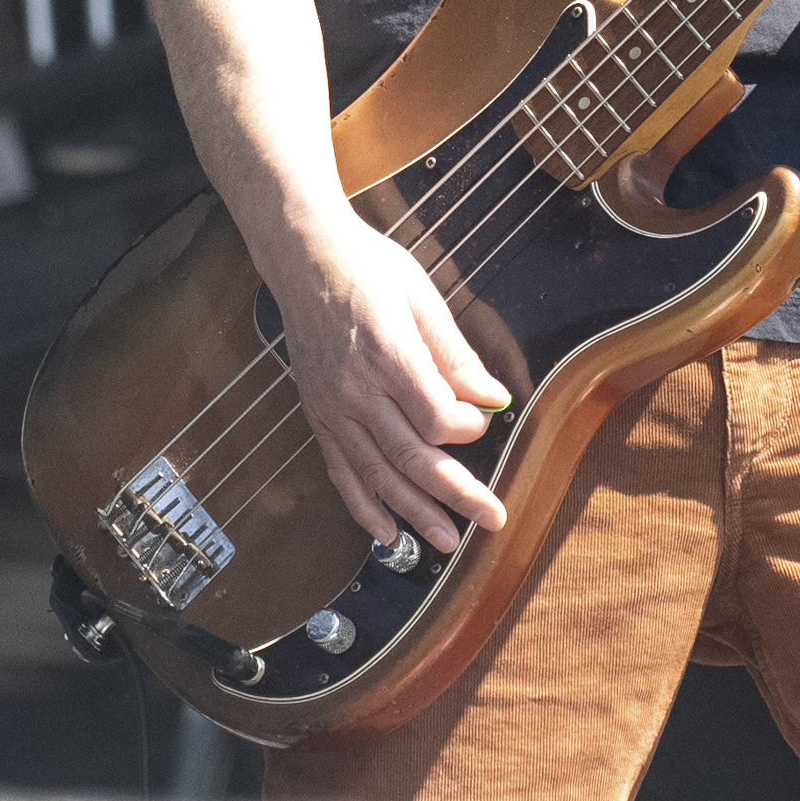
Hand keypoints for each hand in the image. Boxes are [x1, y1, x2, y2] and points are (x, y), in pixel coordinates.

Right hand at [256, 203, 511, 553]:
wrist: (305, 258)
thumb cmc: (369, 268)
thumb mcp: (422, 298)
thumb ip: (457, 355)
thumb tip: (494, 399)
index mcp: (389, 355)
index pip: (436, 419)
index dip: (467, 430)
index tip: (482, 421)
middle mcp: (357, 390)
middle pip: (413, 458)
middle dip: (457, 494)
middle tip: (491, 520)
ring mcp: (333, 408)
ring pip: (378, 474)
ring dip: (415, 513)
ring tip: (447, 542)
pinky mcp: (318, 416)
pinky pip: (341, 471)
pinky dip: (363, 507)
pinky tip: (387, 534)